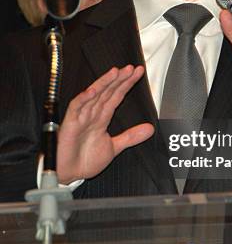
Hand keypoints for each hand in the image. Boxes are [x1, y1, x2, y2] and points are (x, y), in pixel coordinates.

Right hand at [56, 65, 153, 183]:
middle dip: (119, 80)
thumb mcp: (114, 147)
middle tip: (131, 68)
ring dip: (104, 84)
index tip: (137, 73)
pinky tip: (92, 91)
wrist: (69, 175)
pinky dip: (83, 99)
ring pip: (93, 96)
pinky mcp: (70, 124)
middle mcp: (92, 114)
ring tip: (115, 72)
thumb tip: (150, 129)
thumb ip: (130, 137)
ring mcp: (81, 117)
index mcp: (102, 118)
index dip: (126, 84)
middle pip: (107, 92)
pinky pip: (76, 108)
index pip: (116, 96)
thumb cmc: (85, 161)